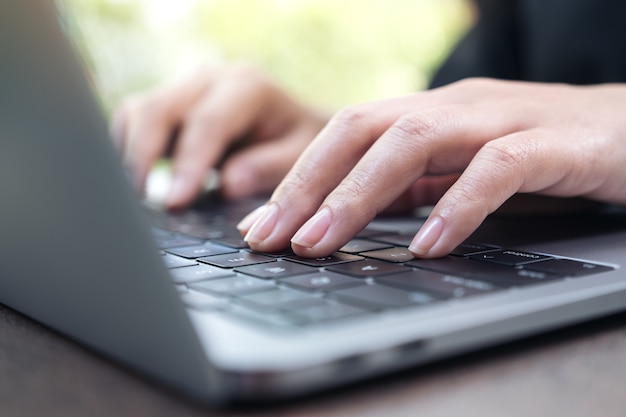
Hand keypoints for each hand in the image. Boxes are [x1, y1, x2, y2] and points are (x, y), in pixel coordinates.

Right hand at [110, 63, 327, 208]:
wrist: (292, 122)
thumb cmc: (297, 142)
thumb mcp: (298, 156)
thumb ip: (268, 168)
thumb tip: (228, 184)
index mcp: (248, 87)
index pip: (208, 123)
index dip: (188, 164)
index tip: (174, 202)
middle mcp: (211, 78)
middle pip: (160, 109)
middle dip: (145, 157)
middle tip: (142, 204)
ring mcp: (184, 87)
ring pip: (138, 111)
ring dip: (130, 153)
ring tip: (134, 198)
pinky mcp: (168, 102)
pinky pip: (132, 118)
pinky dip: (126, 148)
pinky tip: (135, 182)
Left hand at [237, 78, 625, 257]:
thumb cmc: (540, 151)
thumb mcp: (460, 167)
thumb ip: (413, 184)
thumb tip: (350, 213)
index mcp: (429, 113)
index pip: (345, 134)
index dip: (297, 177)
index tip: (259, 226)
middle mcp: (455, 108)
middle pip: (362, 129)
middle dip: (308, 185)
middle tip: (270, 239)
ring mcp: (502, 119)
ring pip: (414, 140)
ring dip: (358, 194)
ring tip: (321, 244)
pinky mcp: (554, 143)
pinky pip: (498, 169)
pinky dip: (457, 205)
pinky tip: (428, 244)